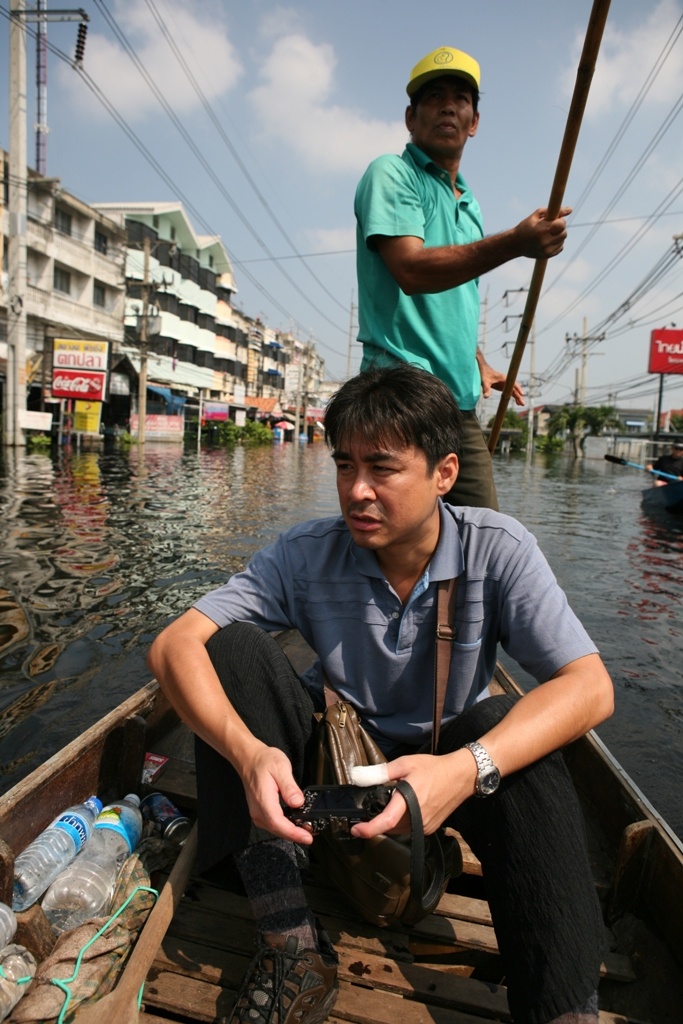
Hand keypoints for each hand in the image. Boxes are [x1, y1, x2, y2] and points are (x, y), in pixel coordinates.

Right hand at [239, 741, 314, 844]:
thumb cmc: (263, 761)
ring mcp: (257, 812)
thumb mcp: (280, 768)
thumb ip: (289, 787)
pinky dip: (284, 827)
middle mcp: (258, 809)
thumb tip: (298, 803)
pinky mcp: (259, 811)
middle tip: (311, 836)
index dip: (293, 833)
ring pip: (274, 829)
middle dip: (294, 835)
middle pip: (277, 829)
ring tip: (305, 832)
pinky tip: (293, 825)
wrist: (249, 758)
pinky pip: (272, 824)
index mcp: (263, 799)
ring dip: (290, 833)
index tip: (307, 837)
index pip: (278, 822)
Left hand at [349, 750, 475, 839]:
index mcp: (410, 800)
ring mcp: (425, 825)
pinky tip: (404, 807)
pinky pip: (409, 829)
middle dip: (377, 821)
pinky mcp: (430, 828)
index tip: (356, 829)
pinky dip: (401, 821)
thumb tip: (360, 776)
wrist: (460, 776)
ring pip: (398, 829)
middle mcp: (418, 818)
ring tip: (390, 804)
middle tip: (371, 807)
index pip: (387, 821)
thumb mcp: (405, 763)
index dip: (369, 829)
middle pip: (389, 827)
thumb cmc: (434, 768)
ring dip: (389, 821)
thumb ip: (382, 772)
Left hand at [477, 355, 524, 405]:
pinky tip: (517, 403)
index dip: (518, 389)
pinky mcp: (504, 388)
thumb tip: (486, 397)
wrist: (484, 371)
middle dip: (519, 396)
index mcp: (504, 378)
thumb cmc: (485, 374)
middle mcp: (507, 381)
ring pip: (514, 392)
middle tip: (523, 404)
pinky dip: (514, 397)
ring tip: (521, 405)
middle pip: (515, 389)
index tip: (522, 394)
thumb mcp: (484, 381)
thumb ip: (486, 389)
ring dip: (518, 398)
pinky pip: (511, 393)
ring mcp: (506, 385)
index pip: (513, 384)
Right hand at [515, 206, 571, 259]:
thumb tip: (571, 209)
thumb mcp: (536, 215)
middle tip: (551, 227)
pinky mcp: (547, 256)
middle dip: (560, 228)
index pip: (562, 224)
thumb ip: (554, 211)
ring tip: (548, 234)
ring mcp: (546, 250)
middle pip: (564, 233)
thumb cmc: (526, 227)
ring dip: (559, 236)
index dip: (560, 221)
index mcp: (541, 230)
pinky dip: (557, 243)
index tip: (555, 220)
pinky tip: (548, 241)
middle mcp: (544, 241)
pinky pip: (560, 248)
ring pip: (563, 241)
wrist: (515, 244)